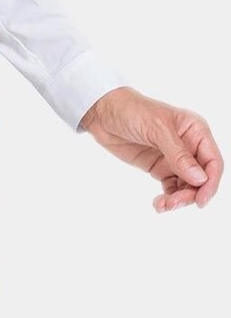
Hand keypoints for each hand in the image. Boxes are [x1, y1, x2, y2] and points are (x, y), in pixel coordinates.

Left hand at [81, 87, 222, 212]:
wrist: (105, 113)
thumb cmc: (134, 111)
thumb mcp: (158, 130)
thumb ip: (179, 155)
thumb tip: (200, 178)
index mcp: (196, 131)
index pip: (213, 161)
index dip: (211, 183)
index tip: (200, 201)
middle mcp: (190, 146)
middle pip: (201, 178)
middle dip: (190, 194)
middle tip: (172, 204)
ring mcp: (175, 159)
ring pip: (186, 186)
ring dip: (178, 200)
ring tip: (162, 205)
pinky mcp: (160, 168)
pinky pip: (171, 188)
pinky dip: (167, 198)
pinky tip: (158, 203)